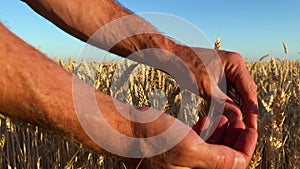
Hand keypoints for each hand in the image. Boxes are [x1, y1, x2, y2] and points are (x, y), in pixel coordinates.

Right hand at [128, 115, 256, 168]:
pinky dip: (206, 131)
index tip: (251, 128)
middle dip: (234, 138)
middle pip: (223, 156)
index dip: (246, 147)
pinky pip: (197, 142)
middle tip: (239, 120)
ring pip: (211, 147)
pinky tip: (208, 119)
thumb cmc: (153, 138)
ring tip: (226, 117)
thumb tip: (243, 162)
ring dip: (221, 132)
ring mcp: (183, 158)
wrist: (126, 128)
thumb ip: (219, 160)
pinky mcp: (176, 147)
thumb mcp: (190, 148)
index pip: (232, 165)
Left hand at [171, 46, 257, 129]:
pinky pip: (230, 88)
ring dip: (238, 105)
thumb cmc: (187, 69)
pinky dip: (229, 100)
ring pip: (239, 91)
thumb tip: (239, 118)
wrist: (172, 58)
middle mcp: (236, 64)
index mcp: (236, 63)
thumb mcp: (207, 90)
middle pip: (246, 91)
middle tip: (247, 127)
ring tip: (239, 122)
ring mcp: (229, 68)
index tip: (253, 127)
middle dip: (246, 108)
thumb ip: (224, 104)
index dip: (252, 110)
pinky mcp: (222, 73)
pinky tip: (229, 112)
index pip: (249, 91)